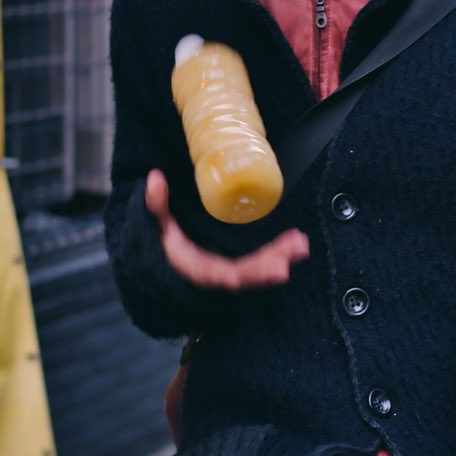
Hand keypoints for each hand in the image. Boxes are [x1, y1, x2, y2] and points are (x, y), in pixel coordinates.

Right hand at [145, 169, 309, 290]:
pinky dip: (281, 254)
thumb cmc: (161, 243)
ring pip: (257, 270)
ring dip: (280, 257)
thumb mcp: (155, 226)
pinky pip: (263, 263)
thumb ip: (155, 205)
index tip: (236, 277)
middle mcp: (214, 274)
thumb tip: (155, 178)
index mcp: (193, 267)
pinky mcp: (242, 267)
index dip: (224, 275)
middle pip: (242, 274)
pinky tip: (297, 244)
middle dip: (265, 267)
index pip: (211, 274)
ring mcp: (230, 271)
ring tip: (300, 246)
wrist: (168, 261)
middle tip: (287, 258)